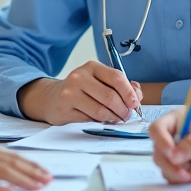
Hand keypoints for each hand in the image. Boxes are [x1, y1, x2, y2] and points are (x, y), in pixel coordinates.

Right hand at [18, 61, 142, 124]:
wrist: (52, 98)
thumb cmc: (82, 90)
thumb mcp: (99, 81)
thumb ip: (121, 86)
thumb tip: (138, 94)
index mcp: (91, 67)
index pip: (116, 77)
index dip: (129, 93)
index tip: (135, 103)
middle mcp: (79, 77)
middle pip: (110, 96)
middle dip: (123, 109)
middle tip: (127, 115)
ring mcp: (70, 93)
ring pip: (101, 111)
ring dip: (113, 118)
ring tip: (116, 119)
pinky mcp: (65, 109)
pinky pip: (90, 120)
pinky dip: (100, 123)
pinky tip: (101, 120)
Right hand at [148, 110, 190, 182]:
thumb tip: (174, 156)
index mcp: (176, 122)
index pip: (157, 128)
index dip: (161, 140)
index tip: (171, 152)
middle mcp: (170, 137)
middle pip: (157, 150)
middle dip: (169, 163)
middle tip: (185, 172)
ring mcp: (171, 154)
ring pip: (161, 165)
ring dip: (176, 173)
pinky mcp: (174, 168)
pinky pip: (168, 176)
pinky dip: (179, 179)